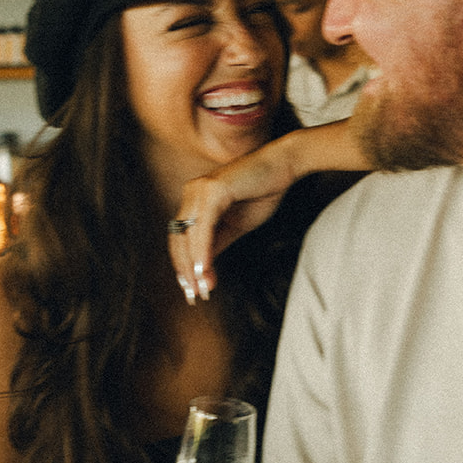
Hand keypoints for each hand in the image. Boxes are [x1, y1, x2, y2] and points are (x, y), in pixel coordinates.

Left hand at [170, 147, 298, 302]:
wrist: (284, 166)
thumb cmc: (263, 191)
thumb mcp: (236, 225)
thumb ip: (217, 243)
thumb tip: (202, 270)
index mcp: (195, 200)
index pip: (180, 239)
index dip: (183, 266)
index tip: (193, 290)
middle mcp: (192, 193)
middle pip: (178, 239)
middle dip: (186, 271)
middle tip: (196, 296)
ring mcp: (200, 190)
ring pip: (188, 235)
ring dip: (194, 265)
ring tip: (202, 288)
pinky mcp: (213, 190)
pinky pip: (203, 227)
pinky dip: (202, 250)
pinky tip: (205, 269)